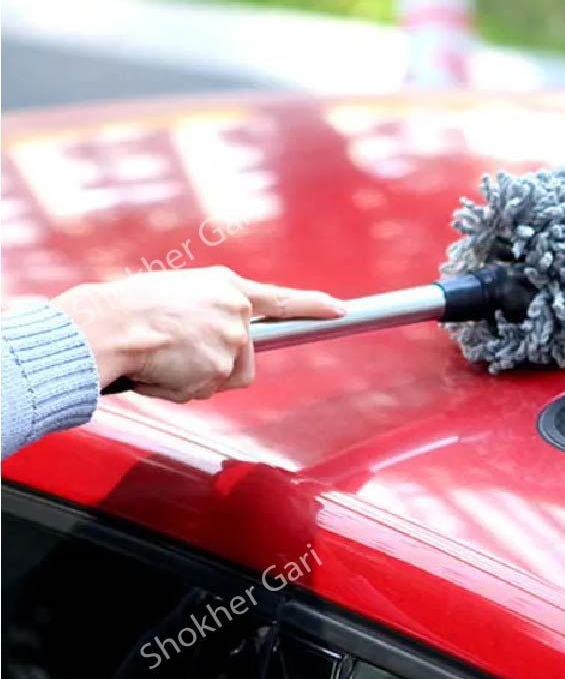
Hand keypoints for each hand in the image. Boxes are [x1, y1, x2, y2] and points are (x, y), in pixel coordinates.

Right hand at [55, 268, 345, 401]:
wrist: (110, 325)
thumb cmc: (128, 309)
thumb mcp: (177, 294)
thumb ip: (209, 313)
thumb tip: (222, 352)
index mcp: (226, 286)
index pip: (280, 299)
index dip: (313, 305)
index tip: (340, 310)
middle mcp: (238, 311)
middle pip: (244, 357)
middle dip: (215, 364)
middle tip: (177, 351)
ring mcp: (234, 340)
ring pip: (225, 378)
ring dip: (197, 378)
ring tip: (164, 358)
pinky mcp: (223, 367)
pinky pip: (202, 392)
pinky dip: (178, 389)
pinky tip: (159, 370)